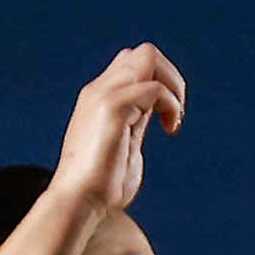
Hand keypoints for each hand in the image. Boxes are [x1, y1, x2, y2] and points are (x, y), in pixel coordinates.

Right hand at [55, 44, 186, 213]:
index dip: (158, 81)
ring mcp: (104, 95)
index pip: (132, 62)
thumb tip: (155, 115)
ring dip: (173, 86)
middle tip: (175, 114)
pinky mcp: (112, 108)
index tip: (164, 117)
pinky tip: (169, 129)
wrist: (79, 201)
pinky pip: (154, 88)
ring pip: (149, 57)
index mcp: (100, 97)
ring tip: (174, 118)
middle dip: (171, 78)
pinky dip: (171, 105)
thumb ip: (136, 124)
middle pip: (144, 52)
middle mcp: (100, 89)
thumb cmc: (101, 187)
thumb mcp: (125, 145)